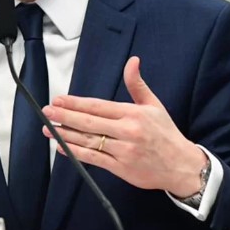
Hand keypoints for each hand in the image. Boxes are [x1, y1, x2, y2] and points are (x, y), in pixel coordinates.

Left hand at [42, 56, 206, 196]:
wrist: (182, 166)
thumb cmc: (166, 134)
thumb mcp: (155, 105)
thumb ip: (137, 84)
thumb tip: (133, 61)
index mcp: (133, 114)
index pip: (98, 106)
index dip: (76, 103)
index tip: (59, 99)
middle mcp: (127, 131)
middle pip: (89, 122)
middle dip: (65, 116)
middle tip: (47, 111)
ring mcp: (123, 151)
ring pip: (88, 141)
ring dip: (65, 134)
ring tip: (48, 128)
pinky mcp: (121, 168)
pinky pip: (94, 159)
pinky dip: (76, 153)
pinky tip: (62, 147)